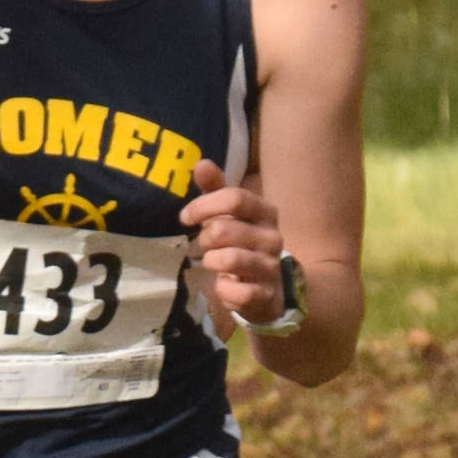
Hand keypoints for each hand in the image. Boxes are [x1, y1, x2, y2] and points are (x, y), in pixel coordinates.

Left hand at [180, 158, 285, 329]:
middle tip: (203, 245)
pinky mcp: (267, 295)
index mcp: (264, 212)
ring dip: (212, 261)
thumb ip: (216, 190)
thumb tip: (201, 163)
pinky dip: (225, 290)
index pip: (235, 198)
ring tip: (212, 263)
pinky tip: (223, 286)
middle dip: (205, 238)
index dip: (204, 206)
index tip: (185, 217)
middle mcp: (273, 237)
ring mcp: (271, 267)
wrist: (269, 286)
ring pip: (232, 259)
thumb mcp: (229, 215)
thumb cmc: (241, 243)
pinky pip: (240, 292)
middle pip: (225, 229)